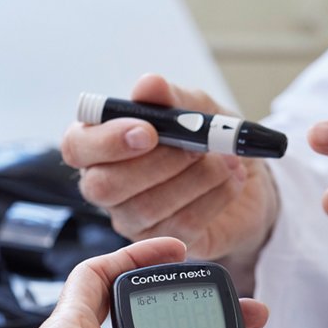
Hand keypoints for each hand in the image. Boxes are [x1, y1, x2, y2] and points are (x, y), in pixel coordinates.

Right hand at [61, 75, 278, 281]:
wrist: (249, 179)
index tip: (147, 131)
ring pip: (146, 207)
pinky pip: (181, 226)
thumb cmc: (208, 141)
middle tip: (197, 146)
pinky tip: (233, 179)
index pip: (77, 147)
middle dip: (155, 163)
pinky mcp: (163, 242)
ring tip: (227, 158)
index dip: (106, 141)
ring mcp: (132, 220)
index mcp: (102, 146)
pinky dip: (215, 198)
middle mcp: (107, 186)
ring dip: (195, 178)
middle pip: (103, 186)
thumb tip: (148, 85)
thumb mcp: (195, 108)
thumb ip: (169, 98)